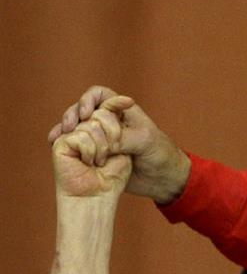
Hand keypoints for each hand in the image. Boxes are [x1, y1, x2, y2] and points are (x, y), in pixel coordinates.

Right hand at [49, 86, 190, 203]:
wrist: (163, 179)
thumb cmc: (160, 154)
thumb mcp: (144, 142)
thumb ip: (121, 138)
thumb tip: (98, 139)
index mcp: (122, 111)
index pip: (99, 94)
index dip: (88, 99)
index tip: (87, 114)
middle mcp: (109, 120)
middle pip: (82, 109)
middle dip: (72, 114)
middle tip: (69, 127)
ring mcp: (101, 136)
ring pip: (77, 125)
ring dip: (65, 128)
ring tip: (58, 137)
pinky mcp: (97, 152)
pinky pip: (77, 143)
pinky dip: (65, 141)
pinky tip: (55, 144)